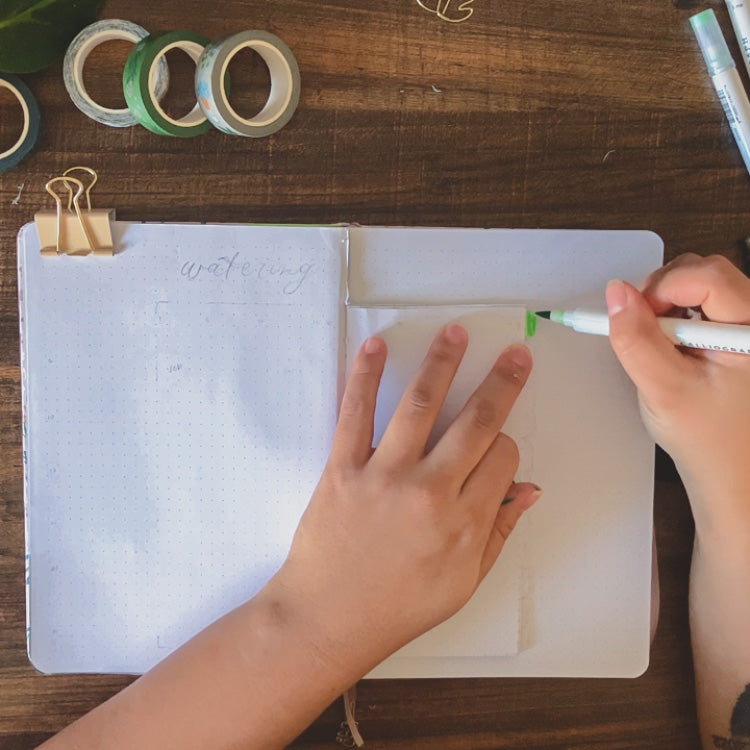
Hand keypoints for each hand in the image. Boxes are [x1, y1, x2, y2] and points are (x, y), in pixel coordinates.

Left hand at [270, 324, 539, 678]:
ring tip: (456, 332)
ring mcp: (384, 475)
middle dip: (501, 384)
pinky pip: (356, 412)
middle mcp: (430, 492)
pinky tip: (377, 347)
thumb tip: (530, 489)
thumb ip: (499, 533)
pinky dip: (365, 376)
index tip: (500, 442)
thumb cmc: (398, 607)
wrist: (327, 619)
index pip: (503, 458)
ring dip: (442, 363)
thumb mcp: (463, 583)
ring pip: (420, 405)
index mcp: (464, 523)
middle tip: (514, 353)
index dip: (507, 444)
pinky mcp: (343, 467)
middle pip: (476, 423)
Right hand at [606, 254, 749, 542]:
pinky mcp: (737, 334)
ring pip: (701, 284)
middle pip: (705, 271)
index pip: (707, 276)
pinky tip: (671, 349)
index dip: (663, 288)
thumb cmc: (706, 439)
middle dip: (663, 293)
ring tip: (659, 346)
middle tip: (645, 333)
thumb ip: (636, 340)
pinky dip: (676, 316)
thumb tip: (616, 292)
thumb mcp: (664, 390)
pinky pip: (703, 303)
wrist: (733, 474)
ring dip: (668, 305)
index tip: (636, 319)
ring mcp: (748, 327)